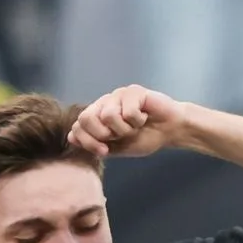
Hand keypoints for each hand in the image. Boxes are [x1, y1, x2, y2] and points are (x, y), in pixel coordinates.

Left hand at [67, 85, 190, 158]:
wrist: (171, 130)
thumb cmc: (145, 137)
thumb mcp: (118, 147)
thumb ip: (95, 143)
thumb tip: (71, 137)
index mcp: (98, 115)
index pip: (78, 125)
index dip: (88, 141)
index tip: (104, 151)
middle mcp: (105, 103)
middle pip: (86, 117)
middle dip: (104, 134)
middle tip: (121, 136)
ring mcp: (118, 95)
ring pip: (108, 116)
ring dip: (125, 129)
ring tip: (136, 126)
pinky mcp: (133, 91)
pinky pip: (128, 111)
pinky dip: (139, 121)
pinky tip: (146, 117)